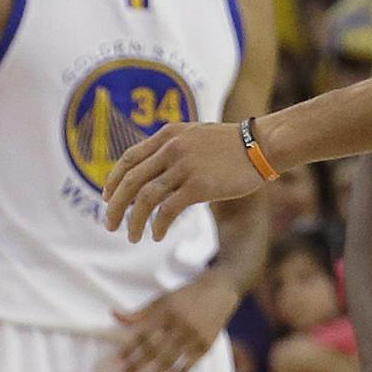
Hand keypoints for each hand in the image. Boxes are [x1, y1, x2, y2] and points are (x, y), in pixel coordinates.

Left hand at [102, 120, 268, 242]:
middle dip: (115, 206)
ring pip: (145, 199)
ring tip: (131, 236)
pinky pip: (167, 210)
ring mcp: (185, 166)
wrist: (264, 144)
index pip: (129, 159)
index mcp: (169, 134)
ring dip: (133, 221)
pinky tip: (157, 235)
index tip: (107, 197)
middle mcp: (172, 148)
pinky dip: (158, 226)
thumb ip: (172, 148)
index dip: (113, 181)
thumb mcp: (196, 136)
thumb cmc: (233, 144)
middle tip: (110, 225)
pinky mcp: (199, 185)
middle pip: (131, 181)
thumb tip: (149, 172)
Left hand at [113, 273, 238, 371]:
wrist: (220, 290)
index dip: (130, 348)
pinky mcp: (205, 346)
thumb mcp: (163, 299)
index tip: (117, 360)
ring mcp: (194, 337)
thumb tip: (114, 315)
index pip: (145, 333)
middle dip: (136, 365)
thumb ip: (140, 312)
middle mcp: (181, 324)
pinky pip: (186, 367)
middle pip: (154, 350)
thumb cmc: (187, 295)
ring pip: (169, 361)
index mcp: (168, 311)